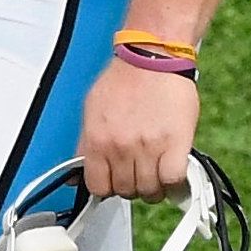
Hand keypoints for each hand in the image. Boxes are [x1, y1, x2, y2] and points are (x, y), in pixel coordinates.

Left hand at [77, 63, 196, 200]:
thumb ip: (84, 145)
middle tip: (139, 173)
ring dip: (154, 186)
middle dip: (133, 186)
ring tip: (156, 171)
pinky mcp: (176, 144)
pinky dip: (174, 181)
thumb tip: (75, 175)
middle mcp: (120, 147)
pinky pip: (174, 180)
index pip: (97, 187)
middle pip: (126, 191)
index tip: (116, 183)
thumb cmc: (124, 80)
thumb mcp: (91, 112)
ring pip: (150, 190)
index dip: (108, 188)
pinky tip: (173, 170)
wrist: (151, 58)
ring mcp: (148, 147)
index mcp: (96, 141)